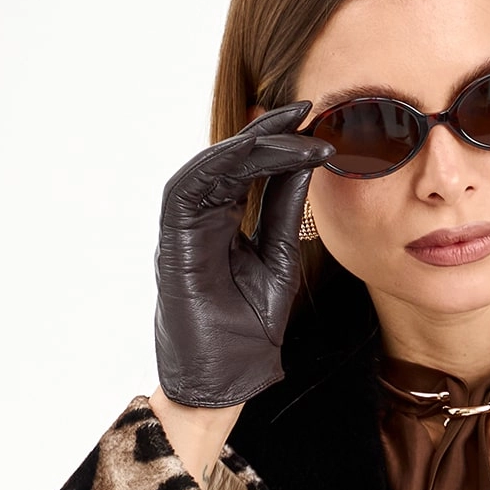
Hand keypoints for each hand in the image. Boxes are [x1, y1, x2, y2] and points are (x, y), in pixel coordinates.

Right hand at [152, 104, 333, 409]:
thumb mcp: (277, 259)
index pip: (250, 169)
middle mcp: (199, 217)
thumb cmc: (246, 333)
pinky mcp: (172, 240)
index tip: (318, 122)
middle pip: (230, 159)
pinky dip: (223, 166)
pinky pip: (191, 187)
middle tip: (308, 108)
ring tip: (293, 130)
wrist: (225, 381)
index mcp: (222, 221)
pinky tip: (260, 155)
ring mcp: (182, 228)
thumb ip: (284, 213)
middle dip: (267, 129)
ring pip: (211, 165)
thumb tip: (305, 163)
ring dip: (251, 143)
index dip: (280, 142)